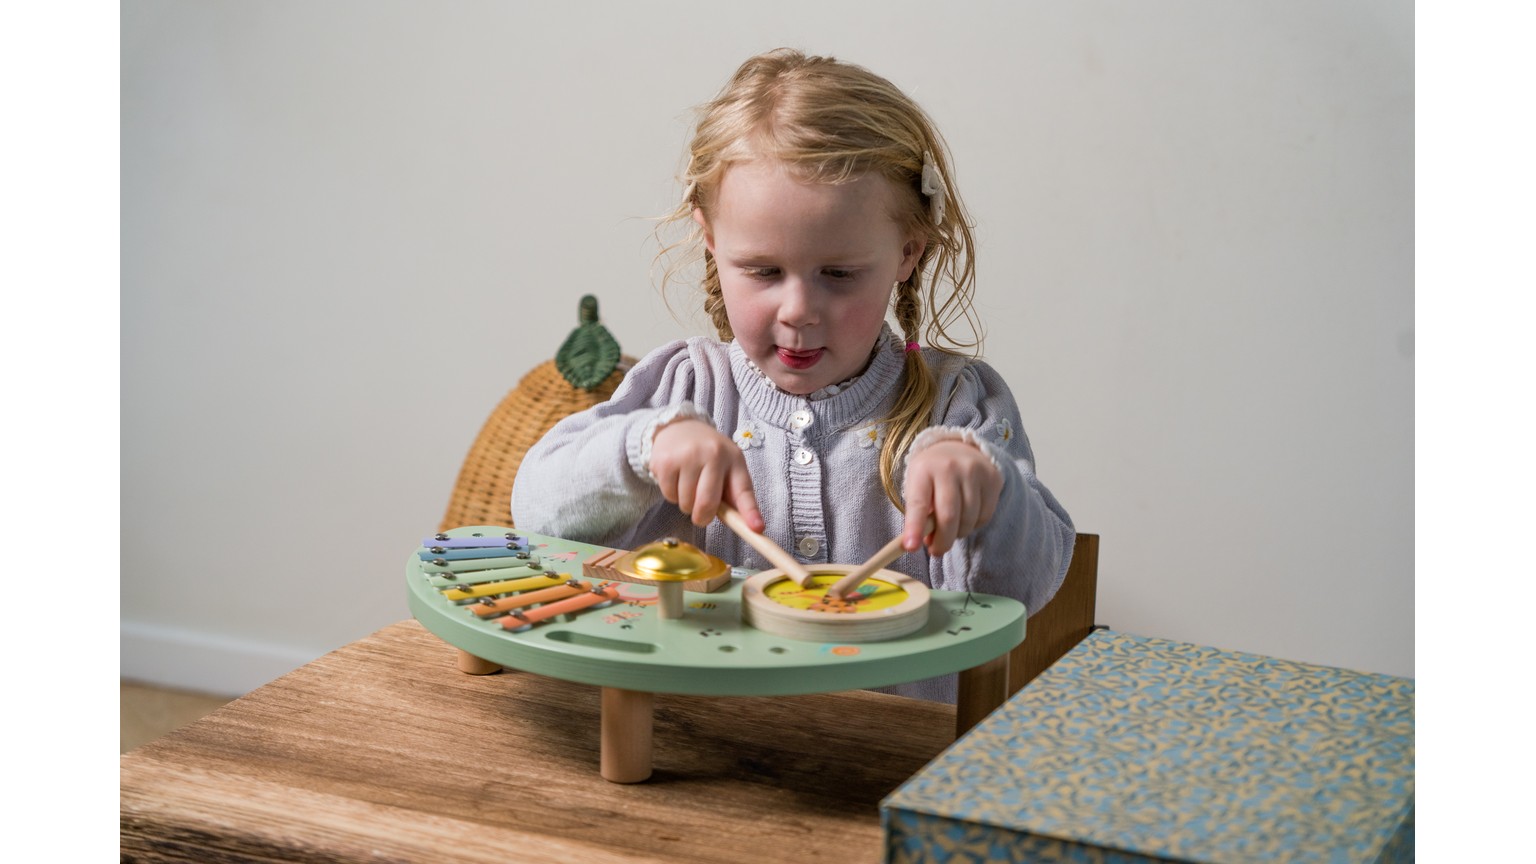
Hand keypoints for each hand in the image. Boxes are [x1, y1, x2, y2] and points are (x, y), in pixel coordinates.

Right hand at [650, 418, 763, 530]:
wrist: (679, 428)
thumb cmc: (708, 455)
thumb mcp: (727, 468)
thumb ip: (735, 496)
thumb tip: (750, 527)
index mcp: (733, 458)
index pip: (743, 490)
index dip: (750, 512)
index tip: (757, 529)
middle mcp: (712, 454)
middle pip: (708, 503)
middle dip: (703, 517)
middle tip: (701, 514)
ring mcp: (687, 456)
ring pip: (686, 503)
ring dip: (686, 505)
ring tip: (688, 486)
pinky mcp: (665, 461)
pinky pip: (669, 495)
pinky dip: (671, 495)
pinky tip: (676, 479)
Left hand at [901, 439, 1002, 555]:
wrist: (959, 448)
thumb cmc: (932, 475)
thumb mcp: (917, 487)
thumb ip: (918, 514)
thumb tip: (922, 544)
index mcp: (923, 469)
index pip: (918, 503)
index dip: (914, 527)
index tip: (911, 548)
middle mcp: (949, 467)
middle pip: (948, 516)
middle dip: (942, 541)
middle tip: (936, 551)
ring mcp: (974, 471)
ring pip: (969, 519)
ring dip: (958, 533)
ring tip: (951, 529)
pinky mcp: (993, 479)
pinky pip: (985, 516)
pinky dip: (974, 525)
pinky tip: (966, 517)